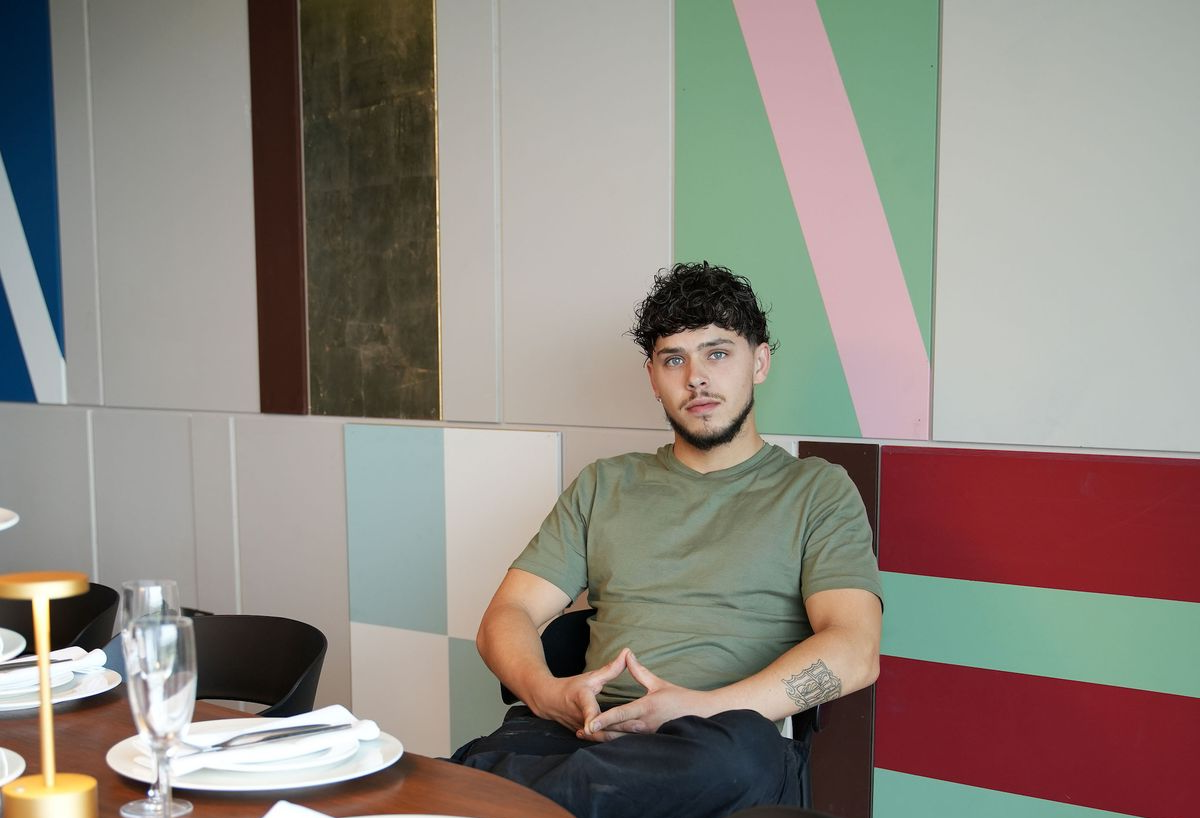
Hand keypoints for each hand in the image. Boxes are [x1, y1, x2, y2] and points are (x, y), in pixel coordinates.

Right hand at [526, 648, 631, 734]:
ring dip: (620, 735)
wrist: (550, 701)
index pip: (588, 710)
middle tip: (640, 726)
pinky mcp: (585, 737)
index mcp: (582, 699)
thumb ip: (611, 669)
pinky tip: (630, 738)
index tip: (592, 727)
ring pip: (602, 736)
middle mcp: (580, 718)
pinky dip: (614, 739)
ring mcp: (582, 730)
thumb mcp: (591, 677)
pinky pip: (601, 740)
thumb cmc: (572, 687)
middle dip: (620, 727)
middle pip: (602, 726)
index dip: (591, 718)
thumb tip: (627, 653)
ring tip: (640, 732)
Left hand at [580, 651, 713, 741]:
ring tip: (586, 735)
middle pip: (617, 730)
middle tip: (580, 730)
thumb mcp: (658, 684)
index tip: (590, 723)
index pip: (621, 714)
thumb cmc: (680, 698)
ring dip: (604, 738)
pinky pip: (629, 744)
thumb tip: (627, 654)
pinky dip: (615, 742)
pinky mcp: (650, 742)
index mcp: (647, 708)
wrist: (701, 715)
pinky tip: (603, 741)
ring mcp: (648, 736)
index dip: (604, 719)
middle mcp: (645, 724)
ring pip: (622, 740)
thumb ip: (639, 671)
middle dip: (598, 731)